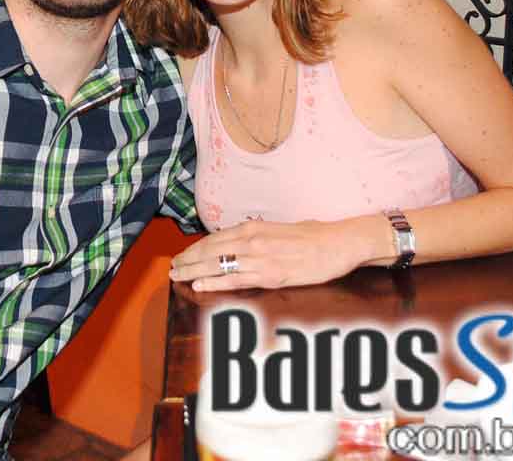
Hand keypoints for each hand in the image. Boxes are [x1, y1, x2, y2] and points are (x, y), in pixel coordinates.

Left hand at [169, 219, 363, 290]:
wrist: (340, 242)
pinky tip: (198, 284)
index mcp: (254, 228)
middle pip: (209, 250)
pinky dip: (214, 281)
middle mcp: (252, 240)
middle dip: (188, 260)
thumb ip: (259, 236)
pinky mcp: (271, 275)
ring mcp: (260, 258)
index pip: (214, 238)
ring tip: (176, 276)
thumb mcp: (280, 230)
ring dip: (193, 270)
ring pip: (217, 264)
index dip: (195, 248)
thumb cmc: (314, 236)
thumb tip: (243, 241)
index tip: (182, 255)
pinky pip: (236, 279)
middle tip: (172, 268)